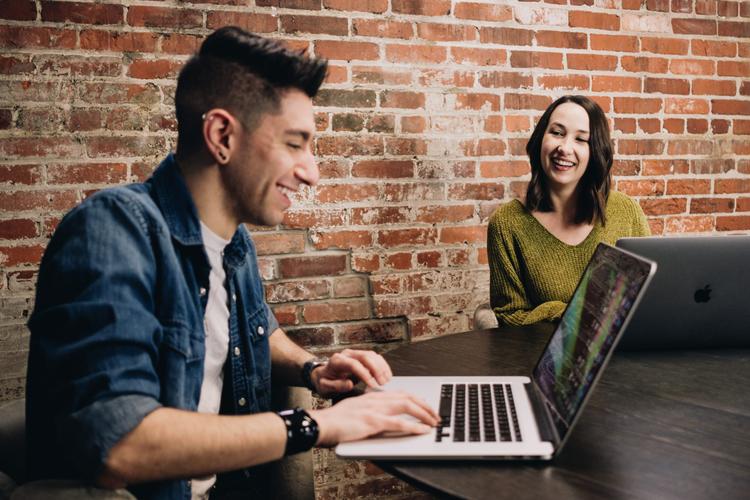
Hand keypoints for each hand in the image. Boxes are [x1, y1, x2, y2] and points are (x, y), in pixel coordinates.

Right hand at [310, 391, 439, 445]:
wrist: (321, 423)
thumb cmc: (334, 420)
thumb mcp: (355, 410)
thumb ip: (368, 409)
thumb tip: (381, 416)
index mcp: (372, 396)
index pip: (400, 393)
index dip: (416, 399)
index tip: (426, 406)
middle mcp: (376, 399)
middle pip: (408, 397)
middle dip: (425, 405)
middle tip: (436, 415)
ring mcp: (375, 409)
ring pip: (407, 407)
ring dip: (424, 415)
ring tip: (434, 422)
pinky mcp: (372, 422)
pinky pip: (398, 423)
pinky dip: (413, 427)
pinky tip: (422, 430)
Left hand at [311, 349, 391, 396]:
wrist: (323, 374)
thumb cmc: (324, 382)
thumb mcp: (325, 387)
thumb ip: (336, 386)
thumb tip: (350, 384)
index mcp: (336, 361)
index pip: (353, 364)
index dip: (364, 374)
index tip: (373, 385)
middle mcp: (346, 354)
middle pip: (365, 356)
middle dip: (376, 370)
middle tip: (382, 383)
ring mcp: (354, 353)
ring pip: (372, 355)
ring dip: (381, 367)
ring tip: (386, 381)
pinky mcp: (361, 356)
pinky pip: (374, 357)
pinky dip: (382, 365)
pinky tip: (387, 375)